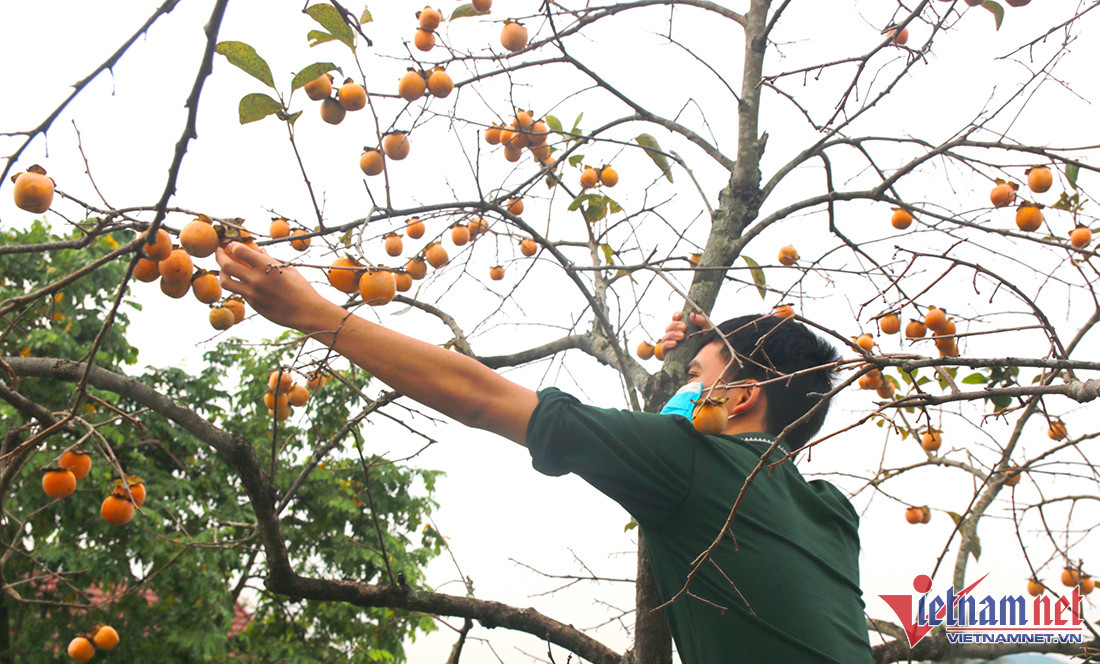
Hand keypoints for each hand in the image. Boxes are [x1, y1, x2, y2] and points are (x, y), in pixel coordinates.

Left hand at [215, 242, 336, 331]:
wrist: (306, 312)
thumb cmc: (301, 288)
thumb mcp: (287, 270)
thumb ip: (270, 259)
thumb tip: (258, 249)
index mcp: (266, 266)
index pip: (239, 251)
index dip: (233, 246)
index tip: (232, 245)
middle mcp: (256, 279)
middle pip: (226, 265)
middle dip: (219, 255)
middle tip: (218, 251)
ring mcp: (252, 293)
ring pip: (226, 281)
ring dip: (222, 272)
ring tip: (224, 269)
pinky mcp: (252, 304)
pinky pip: (238, 292)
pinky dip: (236, 285)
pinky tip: (240, 282)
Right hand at [660, 311, 711, 350]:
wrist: (705, 359)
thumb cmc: (705, 343)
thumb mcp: (707, 331)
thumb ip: (702, 321)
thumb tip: (692, 315)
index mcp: (683, 327)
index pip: (676, 318)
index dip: (676, 315)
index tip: (680, 315)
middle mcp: (675, 334)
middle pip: (669, 326)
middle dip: (675, 325)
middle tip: (684, 328)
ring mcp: (671, 343)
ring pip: (666, 336)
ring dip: (672, 334)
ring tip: (682, 337)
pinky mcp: (668, 353)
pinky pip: (664, 346)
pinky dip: (668, 344)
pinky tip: (675, 344)